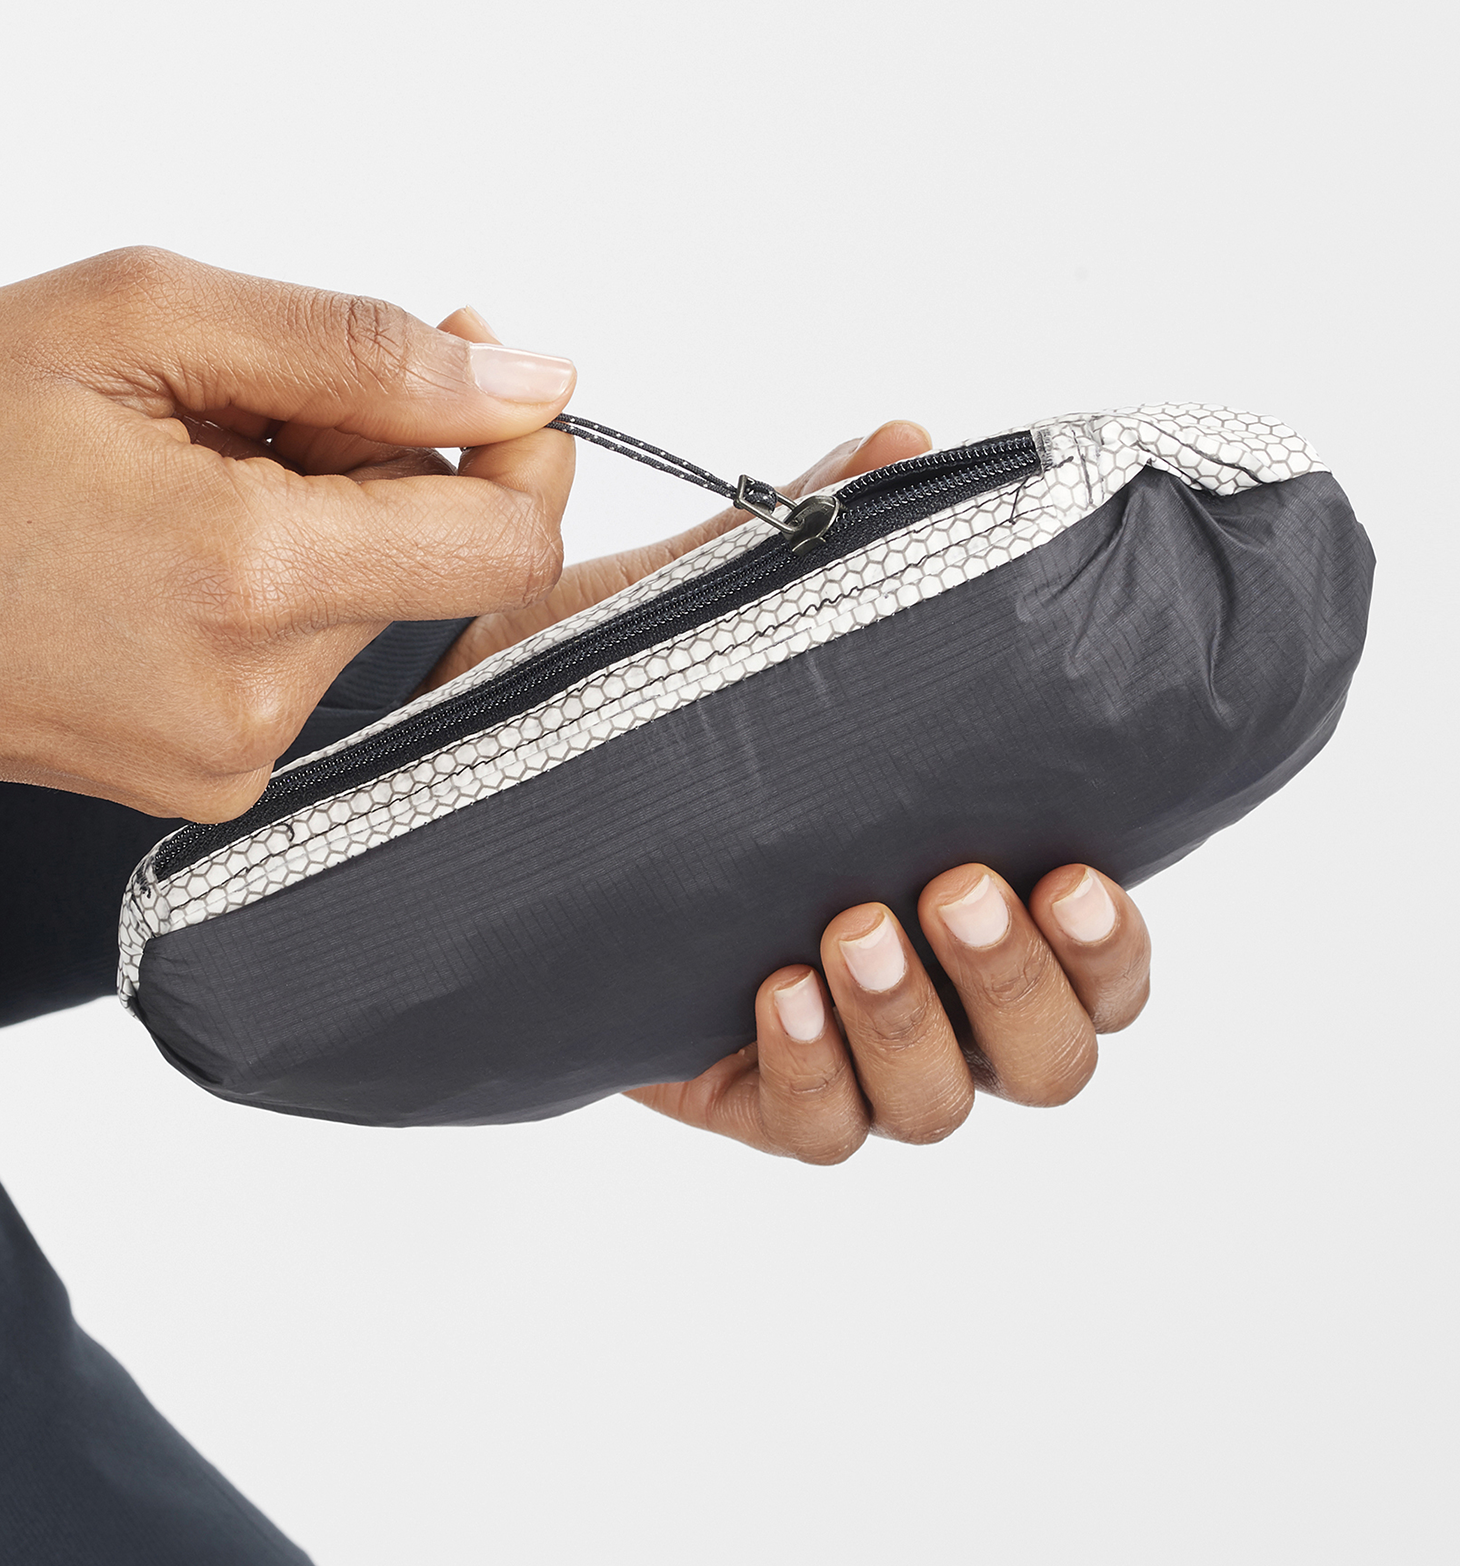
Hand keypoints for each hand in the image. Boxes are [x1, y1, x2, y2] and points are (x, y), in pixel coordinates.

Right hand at [0, 250, 576, 820]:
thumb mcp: (135, 317)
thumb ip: (358, 350)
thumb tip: (530, 378)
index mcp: (247, 581)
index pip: (511, 540)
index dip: (514, 440)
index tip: (444, 361)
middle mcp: (255, 708)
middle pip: (437, 568)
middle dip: (377, 463)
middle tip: (233, 404)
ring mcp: (224, 766)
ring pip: (366, 613)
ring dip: (312, 524)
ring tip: (164, 480)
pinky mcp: (194, 790)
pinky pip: (296, 668)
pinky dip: (264, 590)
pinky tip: (153, 550)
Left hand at [426, 395, 1153, 1158]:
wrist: (457, 767)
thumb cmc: (604, 704)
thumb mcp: (697, 617)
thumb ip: (801, 546)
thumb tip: (899, 437)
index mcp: (947, 872)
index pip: (1090, 950)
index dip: (1108, 942)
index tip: (1074, 869)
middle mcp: (911, 976)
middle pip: (1045, 1058)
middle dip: (1018, 984)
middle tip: (952, 887)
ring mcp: (826, 1043)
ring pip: (937, 1105)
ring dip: (915, 1024)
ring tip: (847, 926)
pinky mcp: (734, 1086)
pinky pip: (814, 1128)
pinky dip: (814, 1071)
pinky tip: (774, 992)